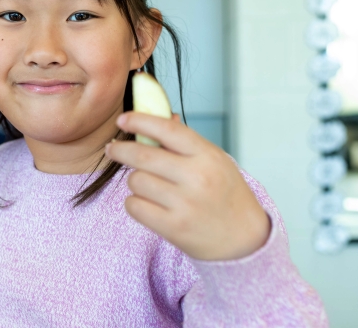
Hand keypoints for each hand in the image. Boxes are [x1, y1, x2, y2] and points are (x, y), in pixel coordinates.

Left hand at [105, 112, 270, 261]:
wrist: (245, 238)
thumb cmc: (226, 194)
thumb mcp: (215, 160)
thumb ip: (185, 142)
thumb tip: (158, 119)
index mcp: (208, 155)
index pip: (167, 130)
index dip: (140, 121)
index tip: (123, 119)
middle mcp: (197, 177)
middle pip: (143, 156)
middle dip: (120, 149)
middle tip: (112, 149)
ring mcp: (185, 204)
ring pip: (136, 181)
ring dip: (135, 180)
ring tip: (148, 185)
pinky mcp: (174, 228)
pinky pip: (135, 206)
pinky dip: (135, 202)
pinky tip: (147, 203)